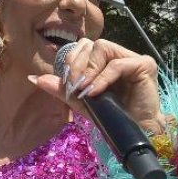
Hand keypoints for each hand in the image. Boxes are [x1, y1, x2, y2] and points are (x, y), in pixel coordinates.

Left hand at [32, 38, 165, 133]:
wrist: (134, 134)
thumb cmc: (110, 118)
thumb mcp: (80, 102)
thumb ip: (60, 88)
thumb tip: (34, 77)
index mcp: (104, 61)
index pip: (83, 47)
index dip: (71, 61)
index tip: (67, 83)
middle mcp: (119, 55)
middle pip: (90, 44)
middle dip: (77, 65)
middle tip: (75, 87)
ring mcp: (132, 58)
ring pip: (102, 48)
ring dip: (89, 70)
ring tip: (86, 91)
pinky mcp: (144, 65)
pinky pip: (117, 64)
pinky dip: (102, 78)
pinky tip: (95, 92)